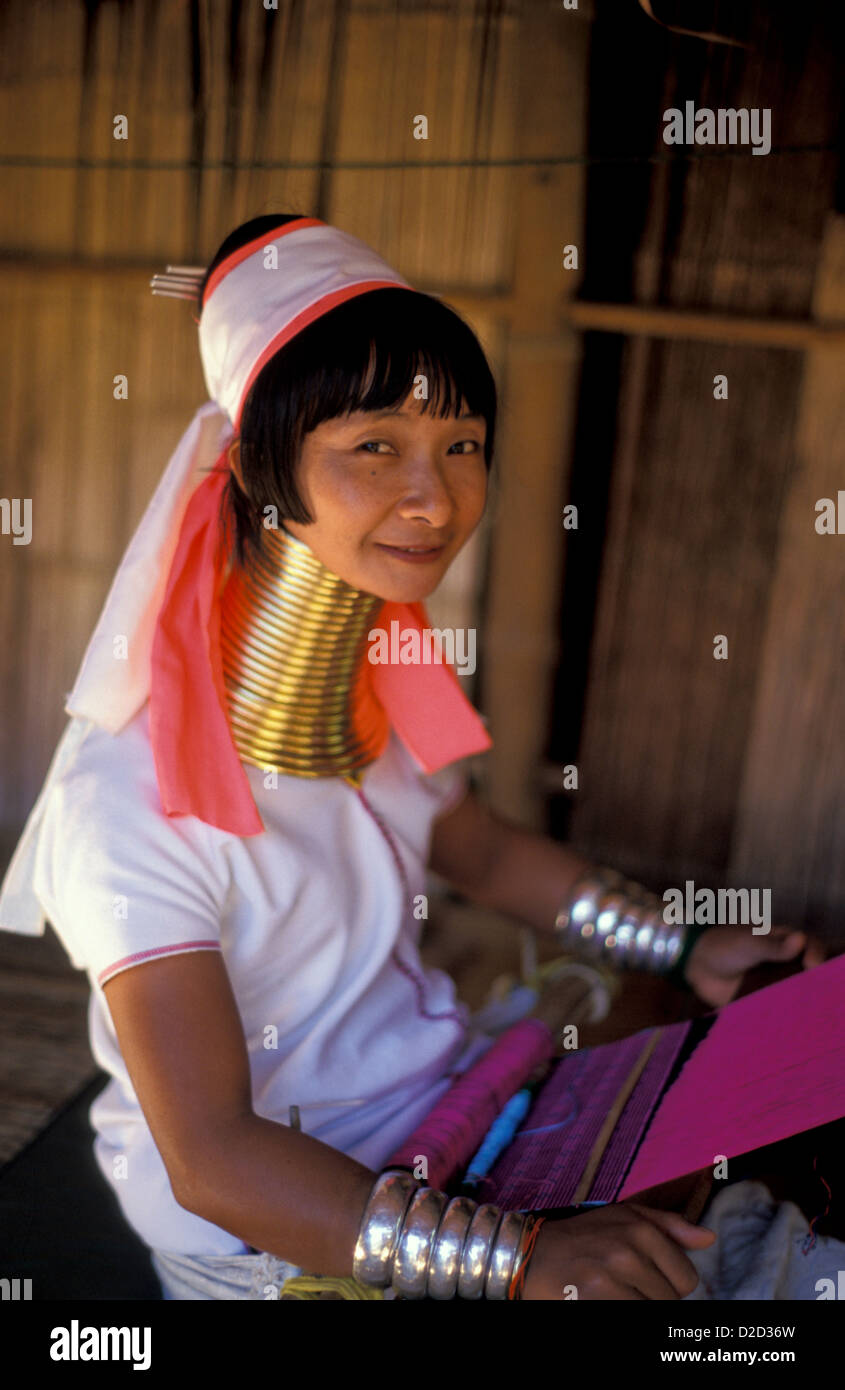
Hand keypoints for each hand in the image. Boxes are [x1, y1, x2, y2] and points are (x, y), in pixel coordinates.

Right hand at [521, 1202, 715, 1299]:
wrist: (529, 1254)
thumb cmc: (581, 1236)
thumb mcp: (623, 1217)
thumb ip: (668, 1226)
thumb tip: (709, 1238)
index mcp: (641, 1229)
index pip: (687, 1279)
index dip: (670, 1284)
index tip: (645, 1279)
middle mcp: (629, 1251)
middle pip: (671, 1301)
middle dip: (652, 1298)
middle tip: (625, 1287)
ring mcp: (611, 1279)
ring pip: (653, 1311)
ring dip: (636, 1306)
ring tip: (614, 1294)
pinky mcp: (595, 1300)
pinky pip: (632, 1316)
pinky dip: (622, 1312)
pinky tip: (605, 1302)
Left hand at [684, 925, 826, 1007]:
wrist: (695, 966)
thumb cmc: (723, 946)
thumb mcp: (749, 943)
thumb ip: (773, 946)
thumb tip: (801, 940)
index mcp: (782, 942)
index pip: (809, 946)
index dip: (816, 954)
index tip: (812, 965)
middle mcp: (782, 963)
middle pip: (807, 972)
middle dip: (813, 982)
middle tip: (812, 991)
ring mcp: (773, 983)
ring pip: (796, 992)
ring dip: (800, 1001)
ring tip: (802, 1009)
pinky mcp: (762, 1001)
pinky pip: (779, 1009)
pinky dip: (784, 1015)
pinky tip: (787, 1022)